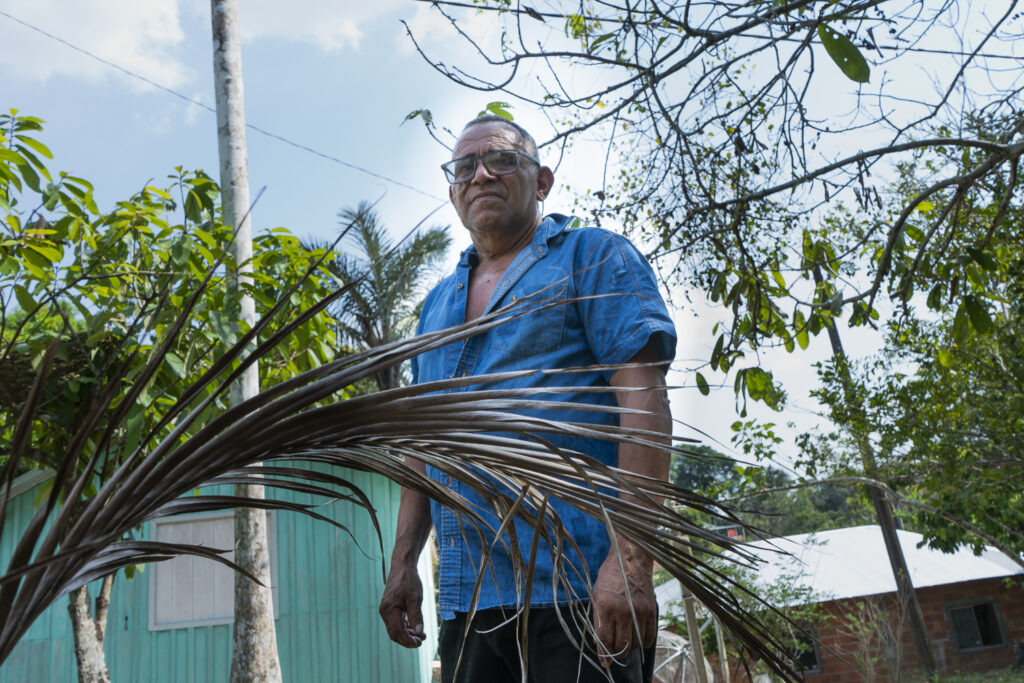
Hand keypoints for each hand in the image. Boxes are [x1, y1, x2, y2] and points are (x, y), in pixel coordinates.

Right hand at [379, 563, 425, 647]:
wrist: (403, 566)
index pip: (396, 632)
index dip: (407, 640)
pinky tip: (415, 628)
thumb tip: (419, 632)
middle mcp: (385, 611)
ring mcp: (386, 610)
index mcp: (389, 609)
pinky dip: (405, 627)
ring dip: (407, 634)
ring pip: (395, 628)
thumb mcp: (415, 598)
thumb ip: (416, 615)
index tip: (419, 643)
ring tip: (421, 636)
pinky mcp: (390, 608)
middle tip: (421, 641)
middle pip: (394, 633)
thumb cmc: (409, 580)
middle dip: (408, 639)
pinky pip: (396, 622)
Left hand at [591, 548, 657, 666]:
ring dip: (629, 649)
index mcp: (606, 607)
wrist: (630, 559)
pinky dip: (643, 643)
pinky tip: (637, 640)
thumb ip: (598, 619)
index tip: (604, 662)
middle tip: (614, 655)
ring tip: (625, 645)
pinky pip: (650, 637)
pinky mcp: (651, 611)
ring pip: (636, 644)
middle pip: (621, 646)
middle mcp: (623, 611)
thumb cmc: (610, 576)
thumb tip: (601, 642)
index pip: (604, 640)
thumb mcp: (596, 595)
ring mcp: (639, 612)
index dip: (604, 655)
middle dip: (616, 655)